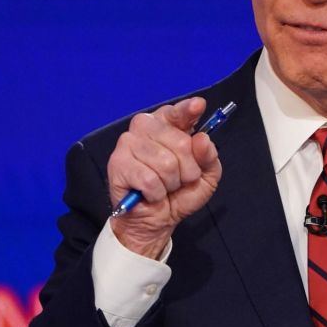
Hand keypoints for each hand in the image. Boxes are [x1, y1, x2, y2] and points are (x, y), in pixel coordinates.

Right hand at [106, 96, 221, 258]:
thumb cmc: (178, 194)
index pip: (178, 112)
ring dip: (170, 184)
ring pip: (166, 163)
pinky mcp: (117, 163)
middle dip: (187, 170)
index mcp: (167, 124)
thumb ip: (209, 157)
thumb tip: (202, 140)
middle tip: (178, 180)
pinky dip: (156, 193)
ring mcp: (128, 143)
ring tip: (163, 187)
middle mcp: (145, 127)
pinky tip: (150, 193)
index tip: (198, 106)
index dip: (188, 110)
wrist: (156, 220)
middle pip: (181, 143)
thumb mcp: (205, 176)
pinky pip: (150, 180)